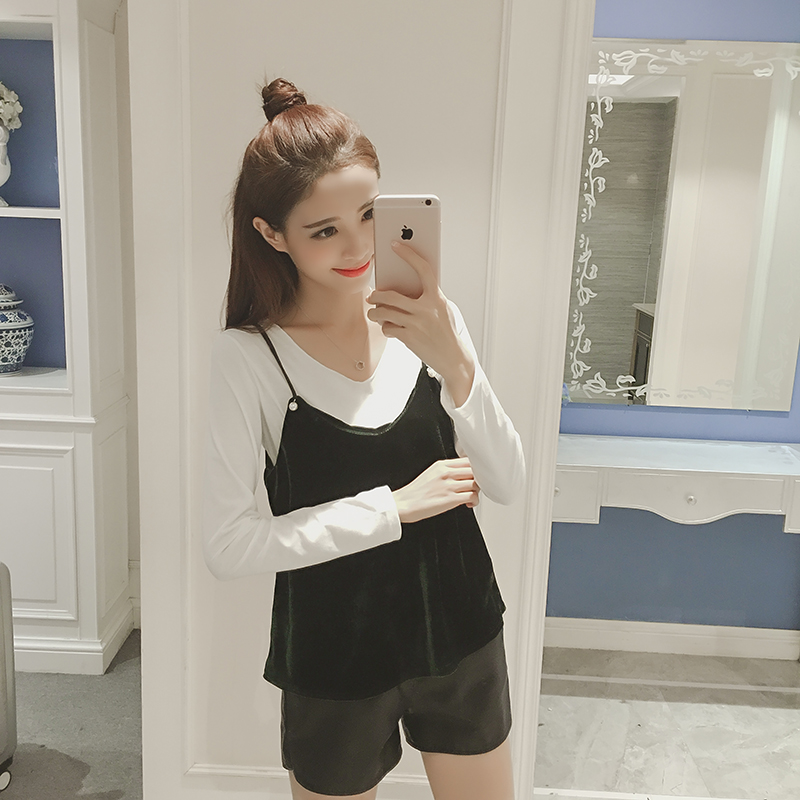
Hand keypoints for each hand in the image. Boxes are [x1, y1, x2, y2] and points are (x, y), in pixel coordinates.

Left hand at [367, 241, 474, 405]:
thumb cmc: (445, 331)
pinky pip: (388, 328)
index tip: (395, 245)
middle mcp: (426, 308)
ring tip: (374, 313)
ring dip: (374, 313)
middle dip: (376, 295)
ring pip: (383, 312)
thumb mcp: (442, 309)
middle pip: (390, 295)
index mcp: (437, 297)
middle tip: (372, 296)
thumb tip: (401, 287)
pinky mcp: (409, 337)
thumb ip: (426, 296)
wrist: (453, 357)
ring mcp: (416, 324)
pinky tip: (390, 328)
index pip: (422, 269)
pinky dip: (386, 328)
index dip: (408, 254)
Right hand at [392, 457, 479, 523]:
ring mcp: (448, 485)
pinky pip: (471, 496)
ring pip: (475, 483)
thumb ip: (447, 471)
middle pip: (474, 471)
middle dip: (478, 479)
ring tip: (471, 496)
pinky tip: (468, 503)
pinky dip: (474, 501)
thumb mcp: (431, 473)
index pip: (467, 460)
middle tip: (475, 487)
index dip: (476, 468)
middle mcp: (446, 473)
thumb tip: (462, 474)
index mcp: (442, 465)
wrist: (404, 504)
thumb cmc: (416, 492)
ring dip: (477, 491)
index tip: (476, 476)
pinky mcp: (450, 499)